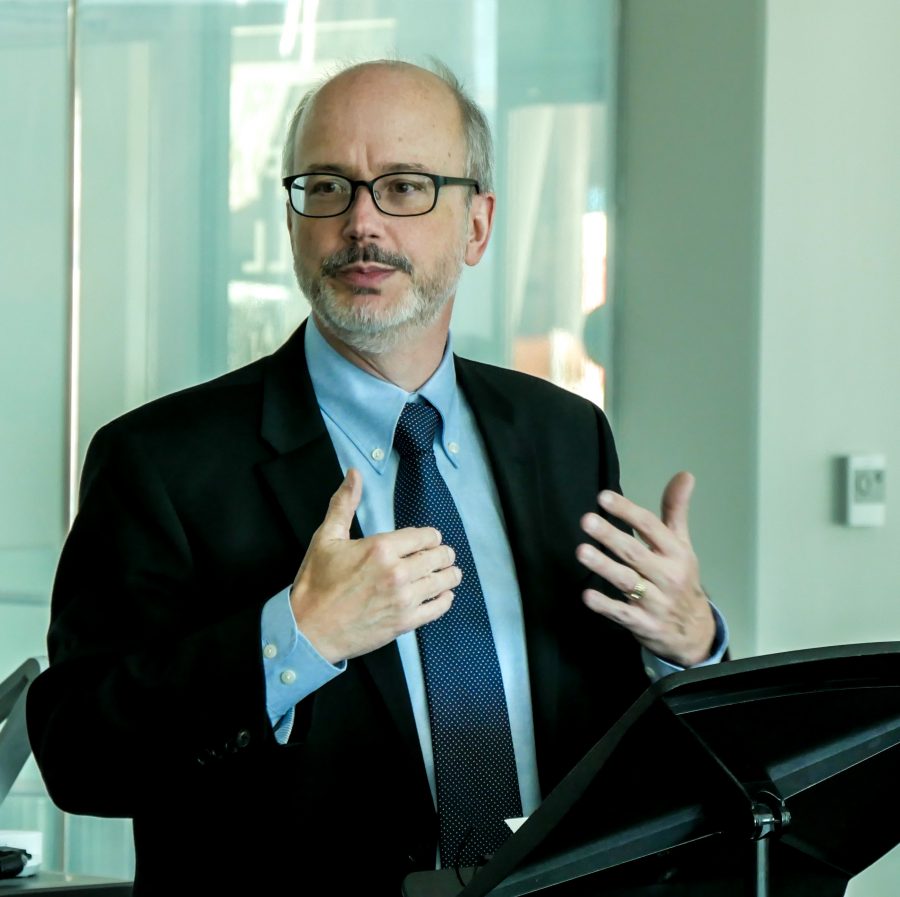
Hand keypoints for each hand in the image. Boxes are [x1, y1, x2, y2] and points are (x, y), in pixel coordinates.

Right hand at [290, 468, 460, 663]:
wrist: (308, 629)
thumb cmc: (315, 584)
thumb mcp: (327, 537)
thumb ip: (344, 504)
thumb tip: (354, 474)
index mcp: (381, 548)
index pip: (424, 536)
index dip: (431, 536)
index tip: (430, 539)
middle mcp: (397, 572)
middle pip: (438, 557)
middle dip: (443, 554)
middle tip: (444, 555)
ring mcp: (403, 599)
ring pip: (443, 581)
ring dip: (449, 575)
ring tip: (450, 573)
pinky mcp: (405, 623)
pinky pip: (438, 609)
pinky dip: (445, 600)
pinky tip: (443, 596)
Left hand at [575, 472, 715, 666]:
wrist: (694, 632)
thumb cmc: (681, 580)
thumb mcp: (682, 545)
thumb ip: (676, 511)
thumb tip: (685, 474)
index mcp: (676, 553)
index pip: (651, 527)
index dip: (627, 511)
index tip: (604, 497)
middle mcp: (668, 576)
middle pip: (636, 553)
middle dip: (611, 536)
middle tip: (586, 520)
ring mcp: (656, 602)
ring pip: (627, 581)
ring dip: (604, 566)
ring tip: (581, 551)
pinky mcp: (643, 624)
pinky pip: (623, 614)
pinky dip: (605, 605)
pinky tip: (587, 595)